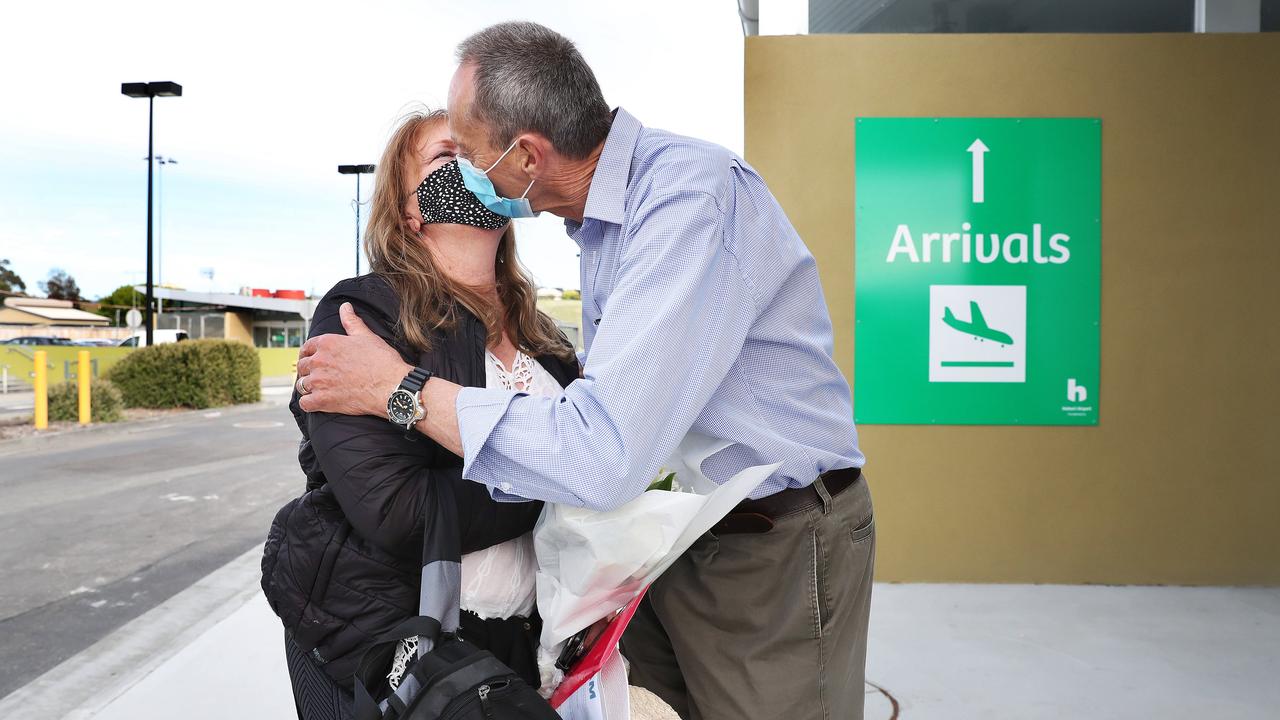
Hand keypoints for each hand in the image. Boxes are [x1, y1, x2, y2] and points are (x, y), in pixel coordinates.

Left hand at [296, 302, 411, 417]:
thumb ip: (351, 321)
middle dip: (308, 370)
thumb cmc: (382, 361)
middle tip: (318, 375)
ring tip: (319, 389)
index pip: (306, 347)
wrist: (391, 386)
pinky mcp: (322, 401)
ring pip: (302, 384)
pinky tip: (317, 402)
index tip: (312, 358)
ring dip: (309, 386)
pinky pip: (305, 403)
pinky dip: (309, 403)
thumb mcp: (366, 336)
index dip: (308, 353)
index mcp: (327, 343)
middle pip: (302, 366)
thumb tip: (345, 307)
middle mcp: (319, 361)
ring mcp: (319, 382)